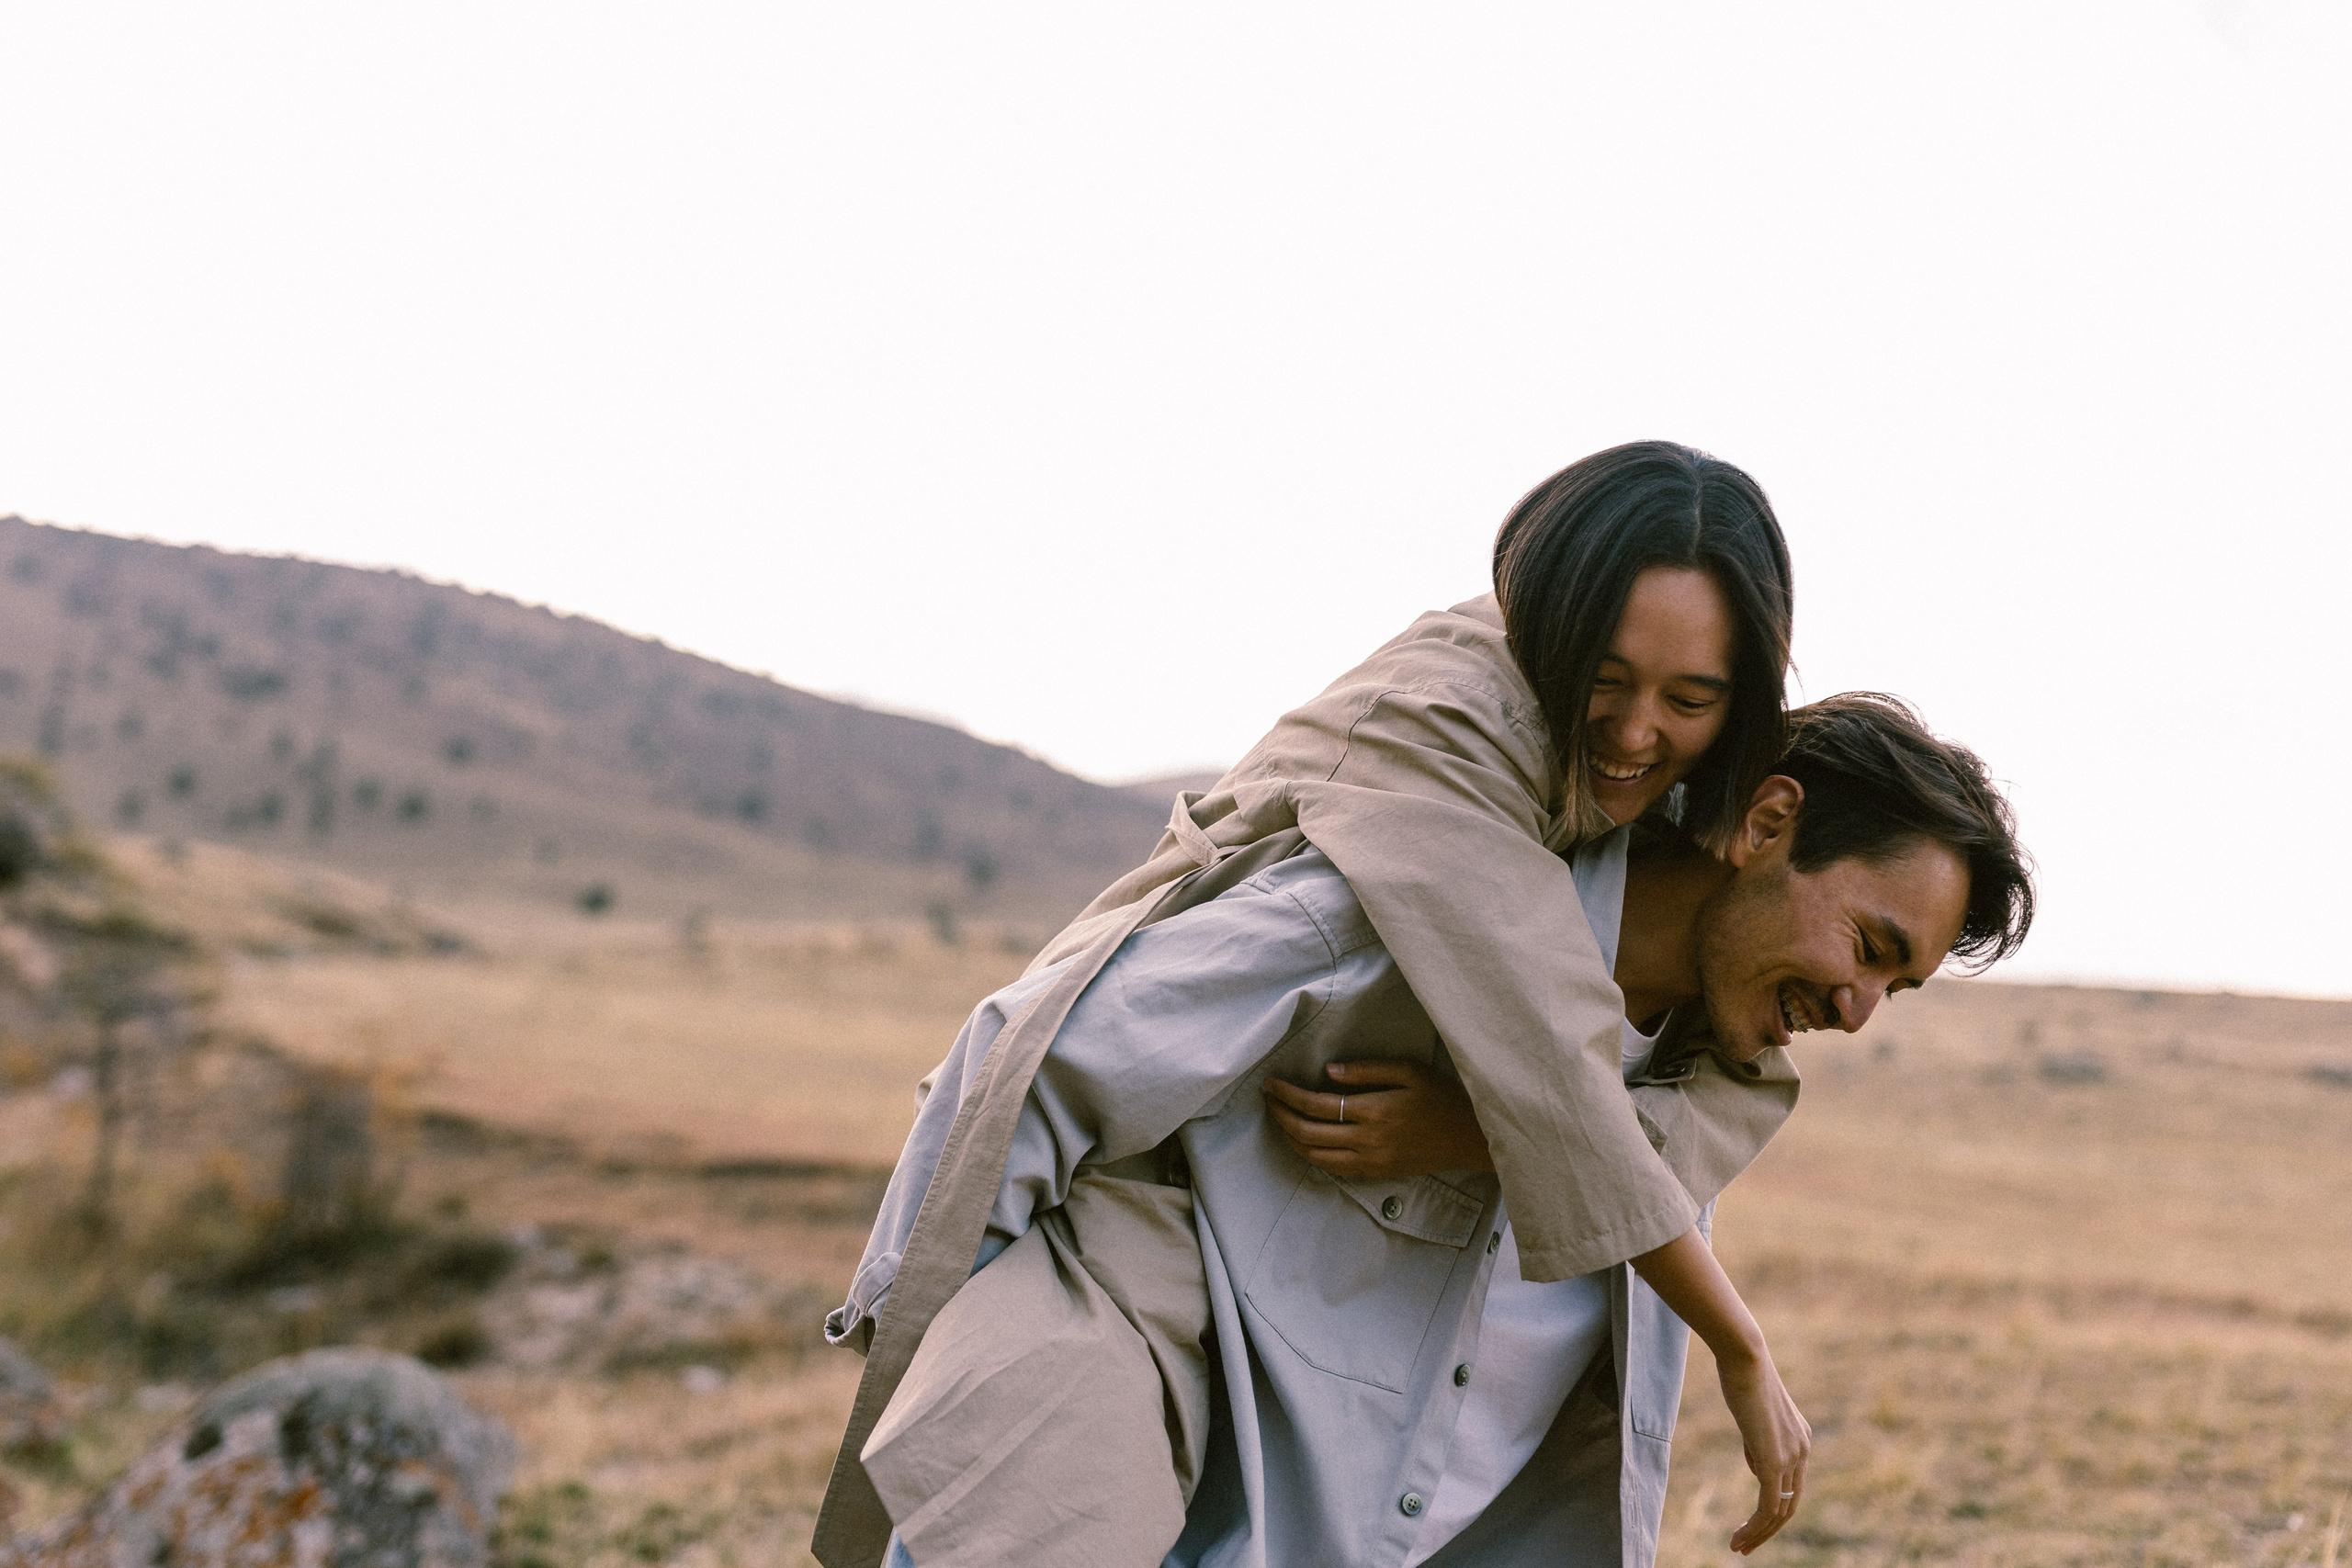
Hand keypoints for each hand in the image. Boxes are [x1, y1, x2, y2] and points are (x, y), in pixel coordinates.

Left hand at [1260, 1059, 1493, 1178]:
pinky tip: (1304, 1141)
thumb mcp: (1409, 1071)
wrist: (1470, 1138)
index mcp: (1374, 1111)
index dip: (1287, 1095)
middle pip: (1307, 1134)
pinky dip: (1311, 1155)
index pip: (1315, 1105)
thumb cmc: (1442, 1097)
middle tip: (1267, 1100)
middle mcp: (1367, 1141)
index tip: (1270, 1083)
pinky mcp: (1376, 1173)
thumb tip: (1327, 1072)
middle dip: (1279, 1116)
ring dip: (1289, 1138)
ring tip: (1278, 1119)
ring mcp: (1370, 1162)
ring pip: (1315, 1156)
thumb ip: (1366, 1070)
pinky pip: (1333, 1169)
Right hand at [1628, 1227, 1811, 1553]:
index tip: (1752, 1525)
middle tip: (1745, 1546)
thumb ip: (1759, 1443)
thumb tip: (1757, 1468)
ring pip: (1780, 1511)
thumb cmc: (1741, 1375)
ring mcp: (1791, 1457)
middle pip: (1790, 1506)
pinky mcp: (1774, 1461)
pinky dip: (1755, 1527)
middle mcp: (1802, 1451)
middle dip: (1767, 1530)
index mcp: (1801, 1441)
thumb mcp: (1753, 1415)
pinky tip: (1738, 1538)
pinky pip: (1769, 1506)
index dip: (1773, 1510)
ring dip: (1759, 1534)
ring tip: (1738, 1547)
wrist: (1745, 1356)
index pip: (1791, 1487)